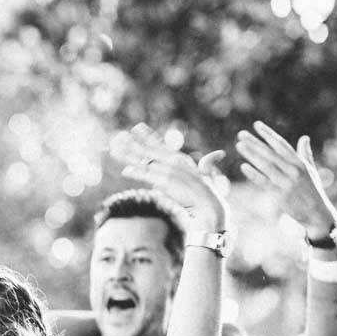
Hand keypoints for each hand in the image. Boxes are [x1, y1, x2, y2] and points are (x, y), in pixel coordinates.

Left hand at [112, 125, 226, 230]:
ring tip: (117, 148)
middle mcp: (176, 163)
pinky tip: (125, 171)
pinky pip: (148, 177)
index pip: (162, 146)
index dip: (150, 136)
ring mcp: (171, 172)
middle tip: (122, 135)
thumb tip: (219, 153)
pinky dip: (137, 173)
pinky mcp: (166, 184)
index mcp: (183, 161)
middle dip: (136, 142)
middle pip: (152, 150)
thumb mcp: (206, 177)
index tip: (138, 127)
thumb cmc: (210, 195)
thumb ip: (208, 165)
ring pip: (146, 161)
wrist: (211, 208)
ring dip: (131, 155)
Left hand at [235, 122, 336, 235]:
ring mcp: (287, 183)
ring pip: (266, 166)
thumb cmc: (312, 190)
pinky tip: (243, 166)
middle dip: (255, 142)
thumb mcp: (311, 171)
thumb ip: (305, 153)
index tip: (256, 125)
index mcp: (300, 162)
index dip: (268, 134)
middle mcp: (294, 170)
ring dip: (252, 155)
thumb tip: (304, 137)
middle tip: (241, 134)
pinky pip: (265, 182)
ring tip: (239, 146)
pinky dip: (254, 174)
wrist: (317, 213)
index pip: (281, 144)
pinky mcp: (281, 195)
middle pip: (271, 153)